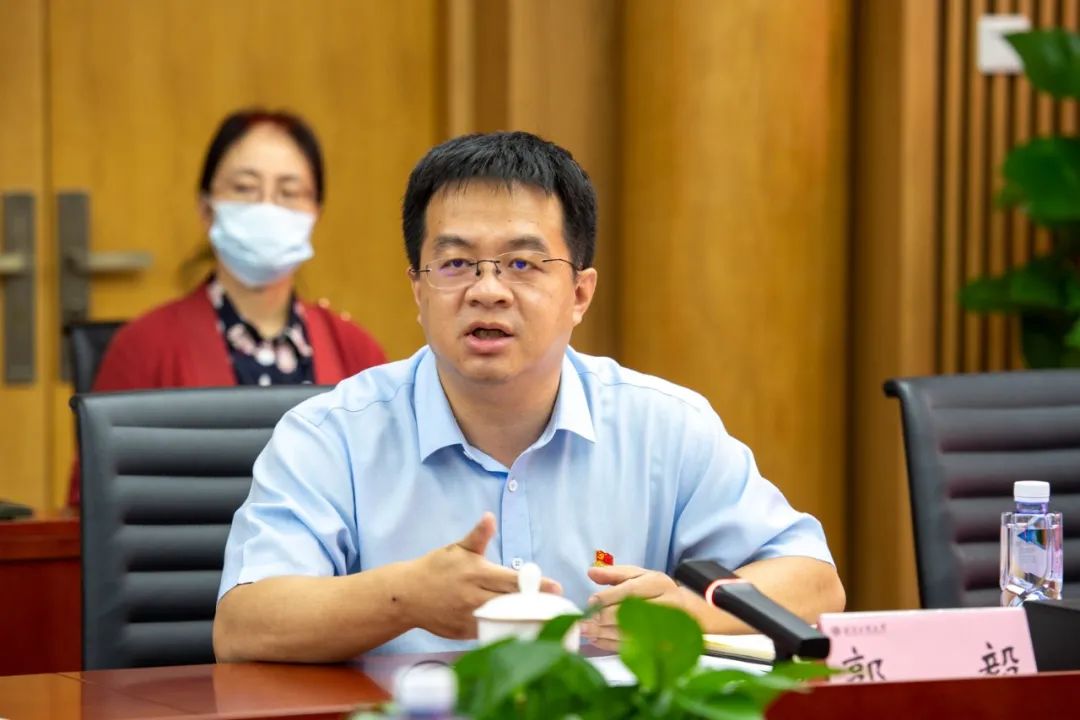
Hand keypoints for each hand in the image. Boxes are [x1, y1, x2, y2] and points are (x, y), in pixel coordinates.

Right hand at [403, 512, 561, 639]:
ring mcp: (468, 617)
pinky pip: (488, 632)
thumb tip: (489, 517)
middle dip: (535, 604)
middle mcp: (474, 597)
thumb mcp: (458, 548)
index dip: (536, 584)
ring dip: (523, 620)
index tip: (556, 587)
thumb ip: (478, 535)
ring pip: (502, 621)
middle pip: (512, 603)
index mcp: (476, 573)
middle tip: (557, 605)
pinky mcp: (463, 632)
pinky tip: (521, 630)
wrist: (408, 594)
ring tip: (544, 619)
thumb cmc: (437, 567)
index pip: (512, 580)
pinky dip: (504, 631)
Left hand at [582, 565, 689, 650]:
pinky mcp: (661, 644)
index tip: (591, 602)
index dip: (609, 597)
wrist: (686, 612)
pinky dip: (612, 644)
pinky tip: (597, 640)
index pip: (631, 590)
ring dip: (605, 633)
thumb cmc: (655, 591)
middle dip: (605, 617)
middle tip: (586, 621)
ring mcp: (666, 627)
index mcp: (658, 583)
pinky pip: (633, 647)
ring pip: (631, 631)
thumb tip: (591, 572)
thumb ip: (614, 573)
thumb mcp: (638, 576)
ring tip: (587, 632)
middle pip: (632, 612)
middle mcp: (666, 604)